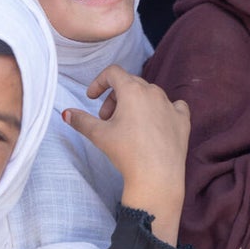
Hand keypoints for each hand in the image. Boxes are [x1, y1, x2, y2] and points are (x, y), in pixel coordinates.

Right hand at [64, 65, 188, 244]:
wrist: (156, 176)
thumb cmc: (126, 152)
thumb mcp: (99, 135)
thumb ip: (81, 120)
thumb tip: (66, 113)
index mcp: (132, 90)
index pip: (113, 72)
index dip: (99, 82)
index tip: (92, 98)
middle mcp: (153, 92)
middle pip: (130, 84)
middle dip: (114, 98)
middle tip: (106, 119)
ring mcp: (170, 104)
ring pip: (150, 94)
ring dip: (135, 104)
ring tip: (127, 126)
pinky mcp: (183, 119)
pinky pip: (174, 106)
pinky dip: (163, 110)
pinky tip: (157, 123)